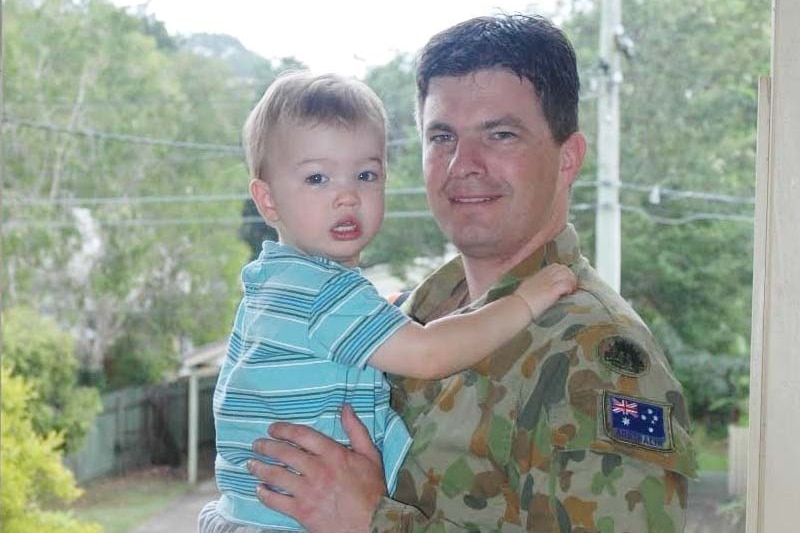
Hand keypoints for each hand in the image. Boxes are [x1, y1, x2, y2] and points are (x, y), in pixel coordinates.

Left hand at [248, 405, 386, 532]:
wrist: (372, 524)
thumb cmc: (372, 490)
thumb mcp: (370, 455)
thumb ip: (356, 430)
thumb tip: (346, 408)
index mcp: (333, 454)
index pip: (301, 435)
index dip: (283, 429)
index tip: (272, 429)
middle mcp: (317, 469)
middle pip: (284, 453)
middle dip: (266, 446)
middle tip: (257, 444)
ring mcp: (307, 491)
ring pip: (276, 475)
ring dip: (260, 468)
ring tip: (251, 464)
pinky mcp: (302, 511)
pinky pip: (276, 501)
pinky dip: (264, 494)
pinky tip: (259, 489)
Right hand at [515, 264, 576, 318]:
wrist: (517, 307)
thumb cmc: (519, 302)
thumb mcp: (527, 288)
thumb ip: (535, 286)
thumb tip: (540, 289)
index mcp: (538, 275)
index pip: (555, 266)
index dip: (563, 272)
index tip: (565, 281)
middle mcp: (544, 276)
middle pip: (563, 267)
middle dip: (570, 275)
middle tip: (571, 286)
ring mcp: (548, 283)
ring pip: (566, 273)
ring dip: (571, 281)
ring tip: (571, 290)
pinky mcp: (552, 291)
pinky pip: (566, 284)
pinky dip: (569, 288)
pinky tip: (568, 294)